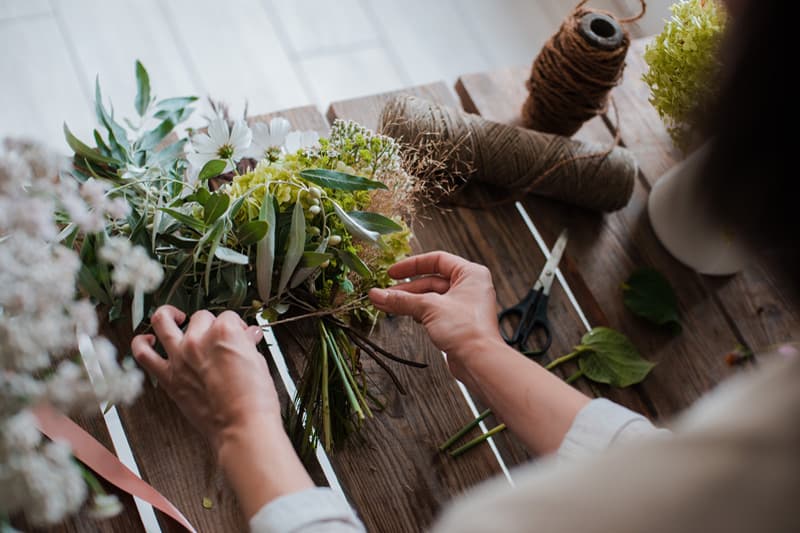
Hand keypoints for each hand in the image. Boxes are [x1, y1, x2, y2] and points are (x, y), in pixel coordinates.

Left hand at [131, 305, 314, 515]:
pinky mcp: (168, 377)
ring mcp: (180, 357)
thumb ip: (246, 345)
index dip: (236, 325)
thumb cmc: (254, 400)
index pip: (228, 317)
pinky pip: (143, 354)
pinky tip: (147, 341)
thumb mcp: (258, 363)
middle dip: (210, 324)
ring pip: (163, 321)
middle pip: (200, 317)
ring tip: (174, 318)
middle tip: (216, 338)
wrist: (241, 427)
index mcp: (224, 332)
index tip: (239, 335)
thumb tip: (247, 337)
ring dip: (169, 315)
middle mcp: (198, 340)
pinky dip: (141, 344)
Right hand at [368, 252, 504, 382]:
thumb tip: (378, 294)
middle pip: (432, 280)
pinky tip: (404, 314)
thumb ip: (401, 300)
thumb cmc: (467, 330)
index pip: (437, 260)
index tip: (394, 272)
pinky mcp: (458, 323)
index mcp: (470, 274)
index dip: (413, 265)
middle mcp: (470, 287)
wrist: (479, 361)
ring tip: (388, 304)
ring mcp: (464, 306)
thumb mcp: (429, 308)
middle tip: (386, 293)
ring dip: (410, 301)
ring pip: (431, 297)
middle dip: (407, 288)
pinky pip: (434, 311)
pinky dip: (418, 312)